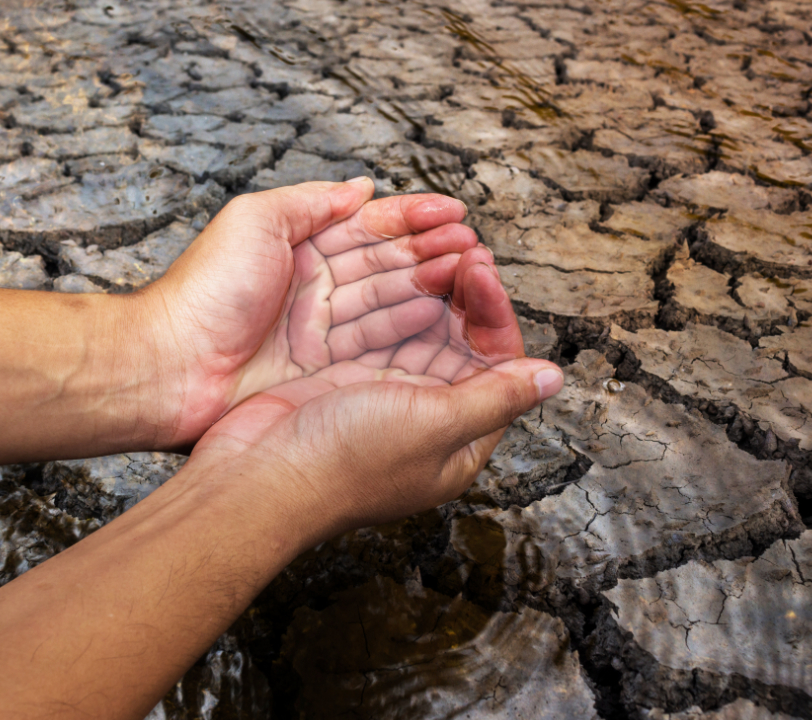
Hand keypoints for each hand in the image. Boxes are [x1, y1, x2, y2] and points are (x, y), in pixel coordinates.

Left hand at [134, 179, 480, 446]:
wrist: (167, 368)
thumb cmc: (201, 293)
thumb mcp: (254, 221)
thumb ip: (311, 202)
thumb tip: (361, 187)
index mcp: (297, 246)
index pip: (368, 226)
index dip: (412, 218)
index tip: (454, 214)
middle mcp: (314, 288)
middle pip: (386, 264)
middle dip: (432, 252)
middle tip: (473, 246)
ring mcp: (321, 331)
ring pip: (389, 302)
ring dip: (431, 287)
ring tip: (470, 276)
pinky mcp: (323, 372)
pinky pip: (377, 345)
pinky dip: (412, 330)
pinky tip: (443, 317)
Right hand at [183, 259, 564, 539]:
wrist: (258, 476)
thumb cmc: (345, 463)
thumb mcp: (435, 426)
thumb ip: (495, 398)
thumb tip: (553, 378)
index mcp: (461, 439)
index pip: (498, 364)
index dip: (494, 314)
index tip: (482, 270)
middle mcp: (429, 418)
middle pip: (463, 342)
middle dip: (468, 296)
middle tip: (464, 249)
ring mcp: (387, 398)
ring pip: (424, 331)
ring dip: (433, 291)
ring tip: (437, 251)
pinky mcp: (348, 380)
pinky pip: (384, 331)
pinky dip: (394, 300)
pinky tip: (396, 271)